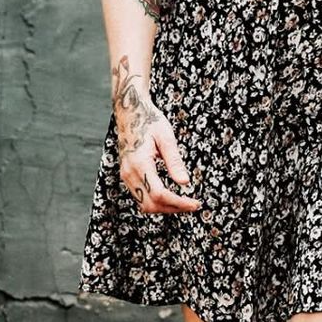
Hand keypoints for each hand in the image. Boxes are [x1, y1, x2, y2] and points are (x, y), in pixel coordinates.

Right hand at [113, 71, 200, 214]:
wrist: (130, 112)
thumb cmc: (150, 121)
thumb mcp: (166, 137)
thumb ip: (175, 161)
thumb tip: (185, 183)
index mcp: (140, 164)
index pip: (159, 194)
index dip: (178, 203)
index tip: (195, 203)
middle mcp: (130, 173)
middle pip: (151, 205)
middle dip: (173, 209)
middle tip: (193, 205)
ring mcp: (126, 176)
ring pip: (144, 205)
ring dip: (164, 208)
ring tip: (183, 202)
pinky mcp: (127, 176)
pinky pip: (140, 197)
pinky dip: (156, 201)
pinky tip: (170, 196)